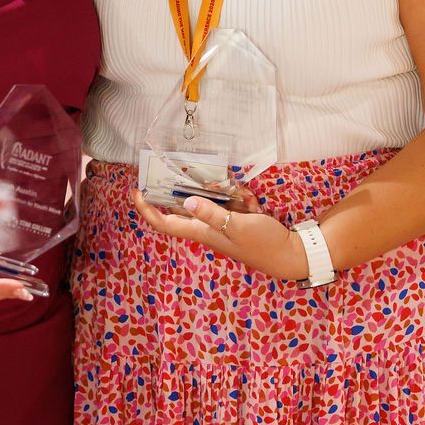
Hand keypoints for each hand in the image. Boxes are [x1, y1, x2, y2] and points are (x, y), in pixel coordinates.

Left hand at [132, 190, 308, 281]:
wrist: (288, 254)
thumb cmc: (262, 244)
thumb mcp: (238, 227)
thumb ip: (213, 214)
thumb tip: (188, 202)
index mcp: (201, 232)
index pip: (164, 222)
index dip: (147, 209)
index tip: (136, 191)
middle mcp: (206, 226)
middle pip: (183, 205)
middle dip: (184, 189)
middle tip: (186, 170)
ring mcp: (220, 222)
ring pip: (209, 199)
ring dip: (223, 192)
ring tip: (243, 200)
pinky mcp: (234, 218)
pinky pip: (230, 200)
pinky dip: (240, 197)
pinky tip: (254, 204)